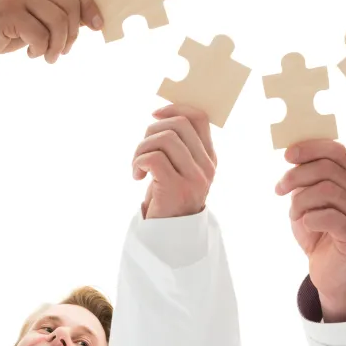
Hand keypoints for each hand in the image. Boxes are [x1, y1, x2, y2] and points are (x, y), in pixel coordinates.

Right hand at [0, 0, 99, 64]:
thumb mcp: (29, 13)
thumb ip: (54, 9)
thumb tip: (90, 18)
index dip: (89, 6)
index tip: (97, 26)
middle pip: (70, 4)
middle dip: (72, 34)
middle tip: (61, 51)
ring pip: (60, 20)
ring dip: (59, 45)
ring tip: (47, 56)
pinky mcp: (7, 11)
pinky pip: (42, 34)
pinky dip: (42, 49)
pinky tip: (31, 54)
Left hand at [133, 104, 216, 219]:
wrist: (167, 236)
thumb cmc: (168, 197)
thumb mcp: (180, 168)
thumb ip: (179, 145)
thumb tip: (162, 113)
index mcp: (209, 157)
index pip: (199, 118)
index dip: (175, 108)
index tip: (154, 115)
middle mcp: (206, 167)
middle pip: (178, 124)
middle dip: (151, 131)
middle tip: (142, 151)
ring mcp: (193, 178)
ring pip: (164, 139)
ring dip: (141, 149)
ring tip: (137, 165)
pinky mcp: (176, 189)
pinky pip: (153, 159)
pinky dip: (138, 163)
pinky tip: (137, 176)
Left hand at [275, 139, 345, 320]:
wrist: (325, 267)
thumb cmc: (315, 229)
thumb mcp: (306, 198)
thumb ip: (305, 177)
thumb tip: (292, 154)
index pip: (336, 150)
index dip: (310, 148)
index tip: (287, 156)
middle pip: (326, 168)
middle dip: (296, 176)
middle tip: (279, 189)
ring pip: (325, 190)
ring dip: (300, 202)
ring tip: (294, 214)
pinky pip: (329, 217)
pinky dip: (309, 219)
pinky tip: (306, 225)